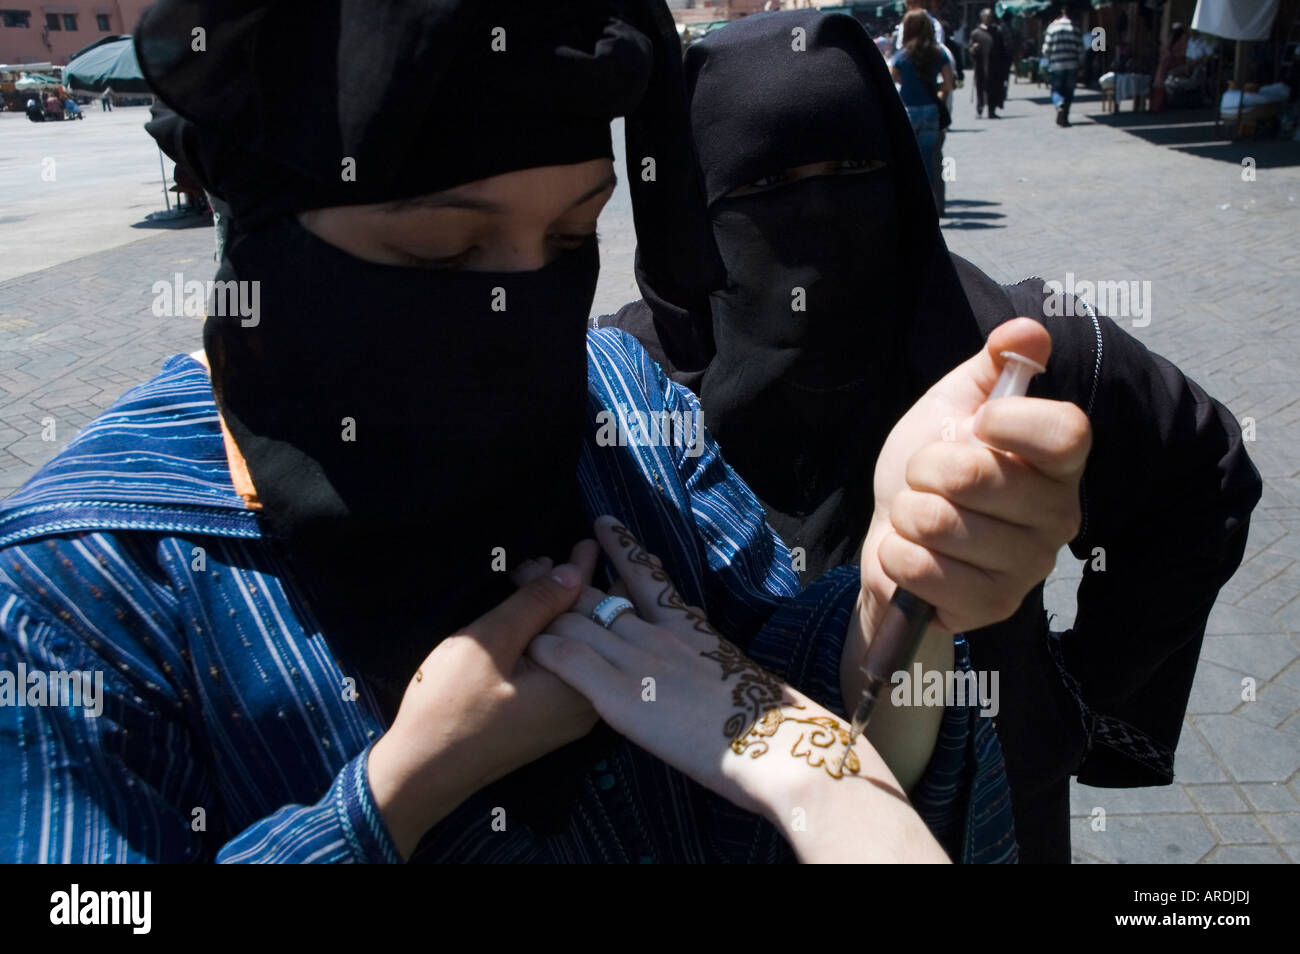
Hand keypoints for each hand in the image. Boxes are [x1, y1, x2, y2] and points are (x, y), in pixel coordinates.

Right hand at [367, 541, 600, 859]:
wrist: (423, 771)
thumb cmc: (451, 706)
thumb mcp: (490, 641)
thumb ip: (537, 603)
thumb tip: (576, 568)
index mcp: (580, 684)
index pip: (597, 616)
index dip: (583, 574)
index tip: (582, 543)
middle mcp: (586, 703)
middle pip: (592, 632)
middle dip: (568, 592)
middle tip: (538, 563)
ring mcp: (571, 716)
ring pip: (577, 649)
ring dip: (555, 615)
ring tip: (530, 582)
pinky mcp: (552, 721)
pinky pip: (565, 669)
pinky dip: (549, 640)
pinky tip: (529, 619)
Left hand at [528, 517, 948, 862]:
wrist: (773, 744)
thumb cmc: (768, 723)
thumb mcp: (737, 672)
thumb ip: (709, 657)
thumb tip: (702, 649)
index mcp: (690, 628)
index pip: (648, 576)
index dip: (621, 548)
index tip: (600, 523)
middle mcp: (659, 634)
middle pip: (598, 595)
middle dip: (561, 577)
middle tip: (531, 561)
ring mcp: (637, 661)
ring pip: (578, 621)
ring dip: (543, 605)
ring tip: (517, 585)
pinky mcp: (619, 694)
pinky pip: (570, 660)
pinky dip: (545, 645)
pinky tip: (524, 638)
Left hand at [859, 318, 1089, 636]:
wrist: (898, 538)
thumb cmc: (932, 471)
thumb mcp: (954, 406)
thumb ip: (992, 366)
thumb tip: (1027, 328)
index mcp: (1060, 462)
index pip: (1068, 432)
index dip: (1011, 420)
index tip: (977, 421)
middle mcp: (1059, 515)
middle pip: (979, 475)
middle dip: (925, 468)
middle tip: (927, 478)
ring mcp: (1028, 566)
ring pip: (939, 522)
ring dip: (908, 514)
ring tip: (919, 518)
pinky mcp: (992, 608)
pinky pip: (923, 570)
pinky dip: (898, 555)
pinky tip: (912, 554)